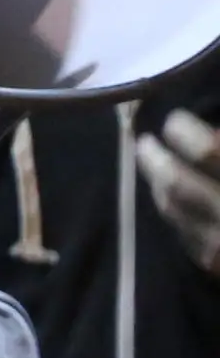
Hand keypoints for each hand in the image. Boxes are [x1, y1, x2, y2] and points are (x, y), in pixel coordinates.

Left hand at [142, 110, 219, 278]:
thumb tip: (213, 137)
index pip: (207, 152)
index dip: (185, 132)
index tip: (174, 119)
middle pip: (180, 185)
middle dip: (156, 160)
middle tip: (144, 141)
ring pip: (176, 213)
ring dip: (157, 186)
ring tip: (153, 166)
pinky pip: (187, 239)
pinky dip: (175, 215)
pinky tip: (171, 202)